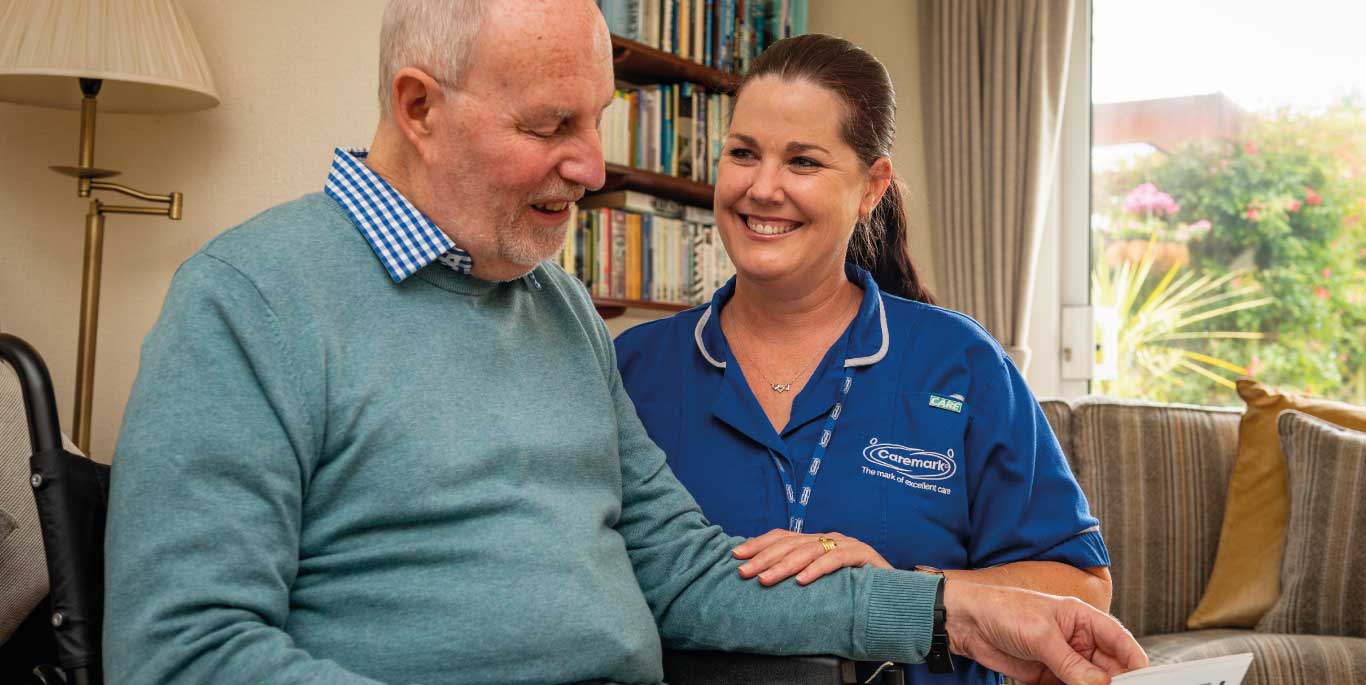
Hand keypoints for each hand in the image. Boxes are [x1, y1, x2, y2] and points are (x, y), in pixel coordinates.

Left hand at [732, 529, 891, 585]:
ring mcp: (846, 544)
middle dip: (764, 557)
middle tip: (744, 572)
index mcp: (817, 541)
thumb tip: (764, 578)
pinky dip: (819, 569)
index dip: (758, 544)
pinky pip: (838, 560)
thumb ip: (800, 574)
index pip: (782, 537)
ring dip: (785, 565)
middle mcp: (829, 538)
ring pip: (810, 550)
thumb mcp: (822, 580)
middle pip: (791, 543)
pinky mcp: (864, 554)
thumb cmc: (855, 588)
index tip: (736, 556)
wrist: (898, 592)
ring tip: (766, 579)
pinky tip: (803, 581)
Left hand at [943, 581, 1146, 684]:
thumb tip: (1100, 684)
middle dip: (1113, 683)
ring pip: (1090, 683)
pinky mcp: (1047, 676)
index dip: (1135, 662)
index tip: (1143, 680)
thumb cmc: (1002, 610)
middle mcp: (1077, 640)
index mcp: (1082, 618)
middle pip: (1109, 668)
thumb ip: (1070, 663)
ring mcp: (1063, 659)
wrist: (965, 622)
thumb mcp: (1040, 635)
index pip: (1120, 641)